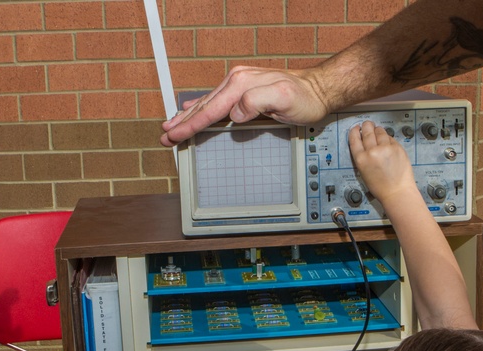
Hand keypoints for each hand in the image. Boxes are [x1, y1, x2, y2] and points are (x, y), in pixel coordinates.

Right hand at [160, 65, 328, 146]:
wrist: (317, 90)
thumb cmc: (303, 97)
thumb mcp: (283, 97)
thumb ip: (257, 101)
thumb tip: (235, 112)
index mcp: (240, 84)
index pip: (209, 110)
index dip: (190, 125)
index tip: (175, 136)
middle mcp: (236, 81)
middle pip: (202, 107)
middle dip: (181, 123)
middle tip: (165, 137)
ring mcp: (239, 85)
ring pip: (206, 105)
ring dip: (187, 117)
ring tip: (170, 127)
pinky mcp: (243, 92)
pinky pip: (215, 102)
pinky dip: (200, 109)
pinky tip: (191, 111)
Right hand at [347, 121, 416, 205]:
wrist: (397, 191)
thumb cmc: (380, 186)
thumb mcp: (363, 172)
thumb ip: (363, 157)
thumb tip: (364, 144)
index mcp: (361, 159)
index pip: (354, 139)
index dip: (354, 131)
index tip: (355, 128)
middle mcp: (372, 151)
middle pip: (367, 131)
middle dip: (366, 126)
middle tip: (367, 124)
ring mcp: (386, 148)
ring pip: (380, 131)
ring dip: (377, 130)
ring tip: (377, 130)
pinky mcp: (397, 147)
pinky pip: (390, 138)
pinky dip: (387, 137)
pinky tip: (387, 141)